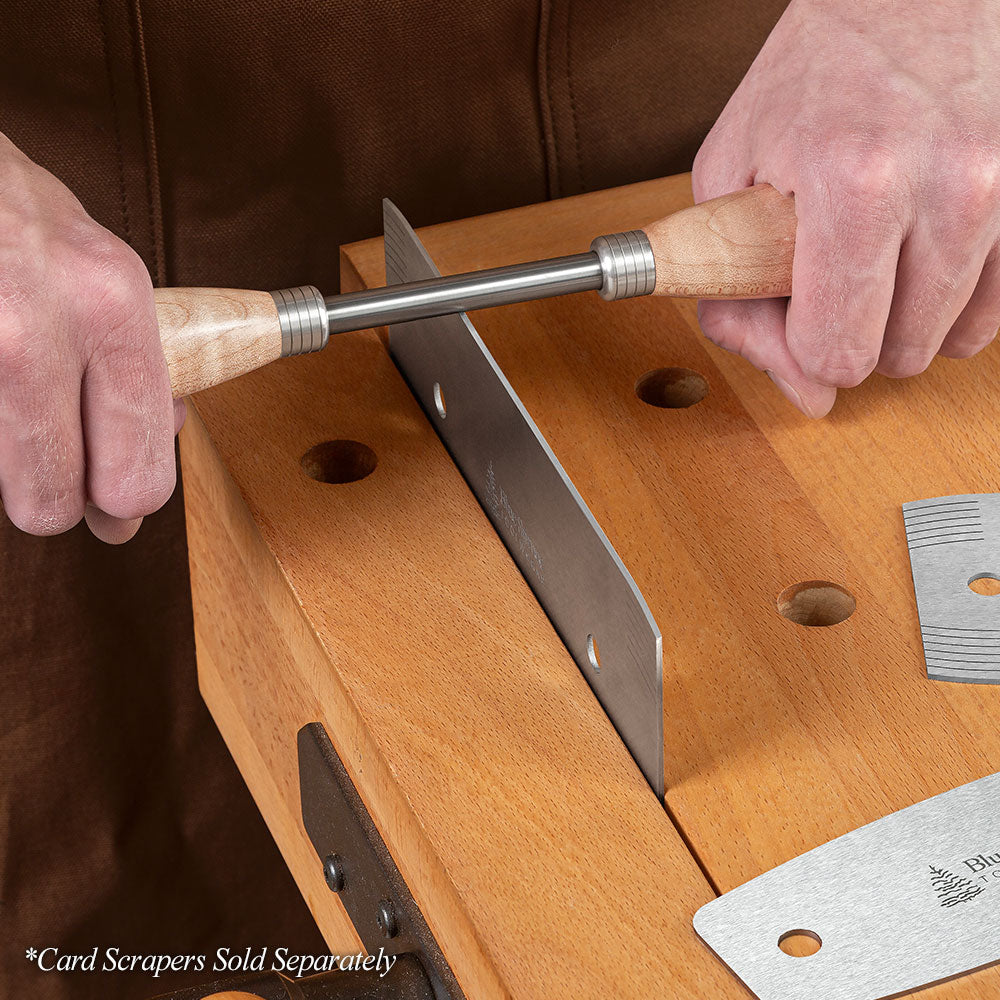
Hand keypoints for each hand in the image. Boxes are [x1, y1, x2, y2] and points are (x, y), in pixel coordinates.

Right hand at [0, 132, 181, 542]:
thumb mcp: (106, 272)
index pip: (136, 471)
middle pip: (48, 502)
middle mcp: (36, 328)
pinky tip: (3, 391)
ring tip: (19, 405)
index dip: (128, 502)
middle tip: (56, 476)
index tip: (118, 505)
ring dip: (9, 461)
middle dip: (53, 500)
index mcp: (112, 307)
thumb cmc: (20, 214)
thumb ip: (141, 361)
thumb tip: (167, 436)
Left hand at [693, 0, 999, 416]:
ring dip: (910, 316)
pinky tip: (926, 247)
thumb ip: (739, 302)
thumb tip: (809, 393)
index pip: (837, 352)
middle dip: (858, 330)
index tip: (797, 309)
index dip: (805, 346)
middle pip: (900, 356)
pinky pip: (999, 308)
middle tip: (838, 268)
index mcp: (856, 183)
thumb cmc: (812, 79)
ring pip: (958, 341)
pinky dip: (957, 295)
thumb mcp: (730, 177)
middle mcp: (951, 186)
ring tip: (882, 249)